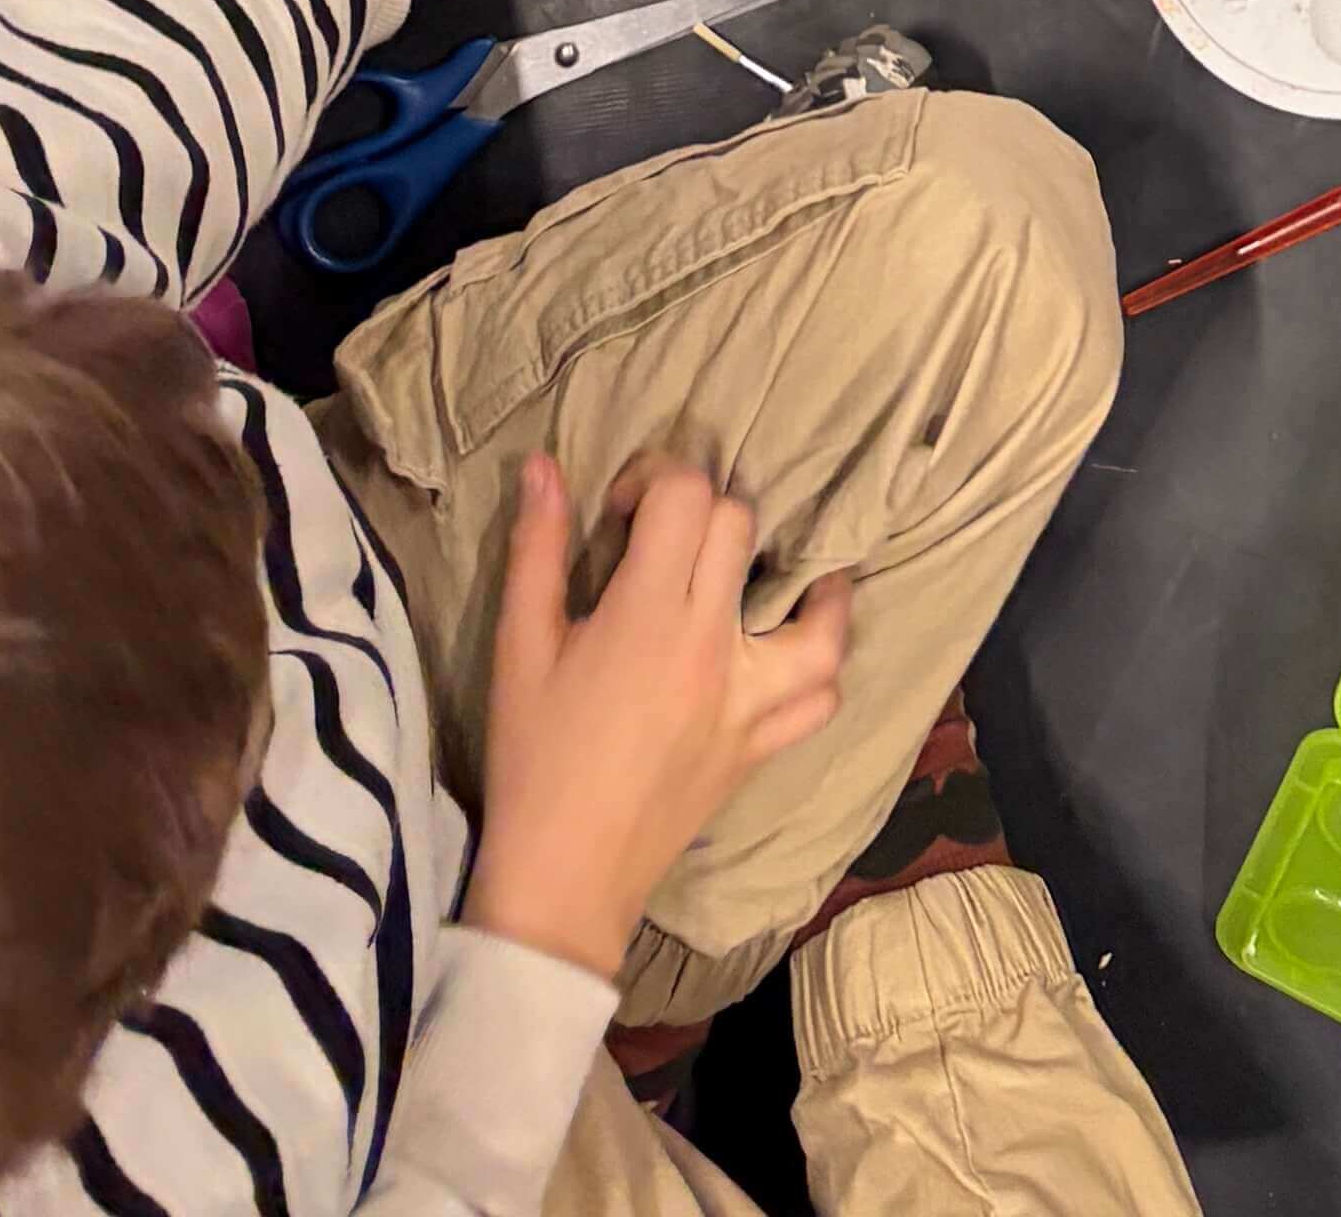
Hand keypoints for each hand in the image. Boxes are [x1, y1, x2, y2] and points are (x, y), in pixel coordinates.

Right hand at [468, 454, 853, 980]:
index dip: (655, 479)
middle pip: (740, 530)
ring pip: (816, 622)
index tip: (622, 514)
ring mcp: (749, 703)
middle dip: (701, 513)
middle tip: (661, 544)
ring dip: (804, 586)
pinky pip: (820, 700)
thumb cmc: (534, 759)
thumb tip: (546, 464)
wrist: (564, 877)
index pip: (687, 497)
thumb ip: (538, 550)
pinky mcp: (761, 748)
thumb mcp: (520, 648)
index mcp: (649, 616)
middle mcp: (712, 649)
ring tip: (773, 575)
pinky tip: (792, 650)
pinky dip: (820, 668)